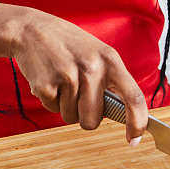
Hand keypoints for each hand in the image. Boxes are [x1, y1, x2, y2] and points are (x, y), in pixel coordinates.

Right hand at [9, 7, 147, 142]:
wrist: (31, 30)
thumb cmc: (69, 45)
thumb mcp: (98, 53)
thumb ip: (111, 80)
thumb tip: (125, 114)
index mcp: (110, 60)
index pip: (133, 97)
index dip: (137, 122)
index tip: (134, 139)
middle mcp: (92, 68)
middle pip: (93, 120)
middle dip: (85, 116)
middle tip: (78, 93)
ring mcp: (68, 77)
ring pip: (71, 117)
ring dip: (66, 106)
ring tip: (62, 80)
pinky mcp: (46, 85)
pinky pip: (52, 109)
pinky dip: (50, 100)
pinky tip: (49, 78)